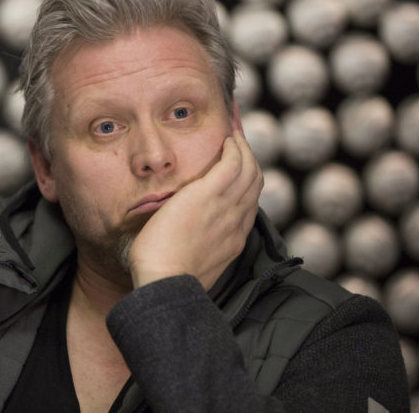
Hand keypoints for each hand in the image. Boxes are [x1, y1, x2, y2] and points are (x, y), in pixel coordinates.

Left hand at [128, 131, 262, 289]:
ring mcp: (226, 208)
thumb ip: (199, 251)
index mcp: (233, 240)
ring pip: (249, 170)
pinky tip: (227, 139)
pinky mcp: (208, 194)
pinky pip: (232, 163)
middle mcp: (236, 222)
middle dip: (250, 161)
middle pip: (255, 184)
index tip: (238, 173)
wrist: (164, 282)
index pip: (248, 205)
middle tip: (239, 146)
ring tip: (234, 136)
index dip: (246, 185)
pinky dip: (234, 147)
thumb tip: (187, 244)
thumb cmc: (167, 279)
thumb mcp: (193, 265)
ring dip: (244, 149)